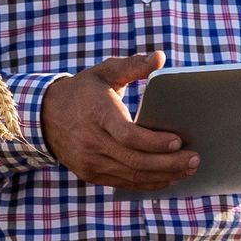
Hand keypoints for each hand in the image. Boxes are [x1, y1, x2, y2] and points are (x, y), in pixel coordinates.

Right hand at [41, 49, 199, 199]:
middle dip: (169, 163)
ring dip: (164, 175)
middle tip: (195, 159)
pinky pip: (125, 183)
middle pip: (136, 160)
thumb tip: (160, 57)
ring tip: (188, 169)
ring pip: (133, 175)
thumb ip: (133, 65)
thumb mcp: (104, 72)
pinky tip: (169, 178)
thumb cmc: (83, 91)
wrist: (44, 116)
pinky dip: (149, 183)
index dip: (154, 142)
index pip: (128, 135)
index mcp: (98, 115)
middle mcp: (92, 142)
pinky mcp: (91, 175)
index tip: (177, 141)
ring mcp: (91, 162)